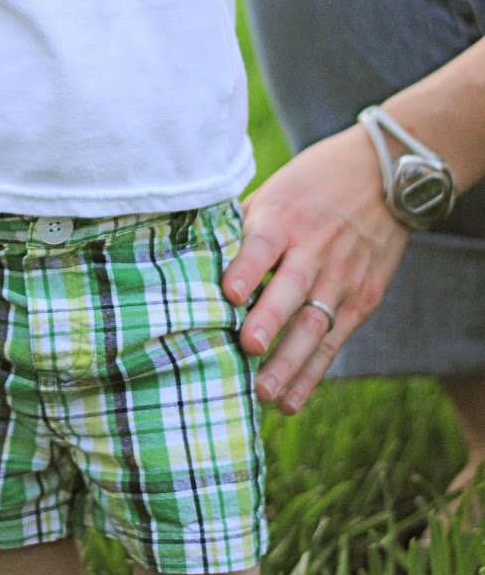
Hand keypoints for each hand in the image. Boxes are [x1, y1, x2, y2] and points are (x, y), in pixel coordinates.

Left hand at [221, 125, 409, 411]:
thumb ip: (239, 228)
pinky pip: (334, 341)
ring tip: (264, 393)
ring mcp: (342, 276)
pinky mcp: (363, 298)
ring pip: (315, 323)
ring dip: (290, 363)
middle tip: (249, 349)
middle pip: (292, 288)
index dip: (246, 268)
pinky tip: (290, 401)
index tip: (228, 294)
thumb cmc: (311, 185)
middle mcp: (315, 248)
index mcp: (284, 216)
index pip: (264, 243)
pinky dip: (312, 373)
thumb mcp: (274, 191)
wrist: (386, 174)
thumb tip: (188, 259)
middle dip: (270, 321)